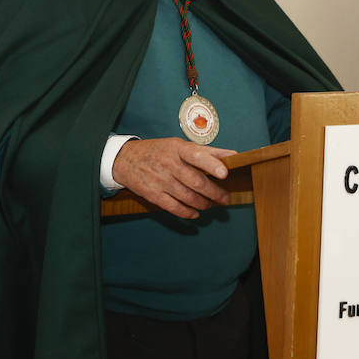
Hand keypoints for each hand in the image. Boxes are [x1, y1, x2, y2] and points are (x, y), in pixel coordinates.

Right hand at [112, 138, 236, 218]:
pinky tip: (196, 213)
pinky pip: (174, 207)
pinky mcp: (152, 194)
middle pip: (196, 182)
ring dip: (204, 203)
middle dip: (215, 193)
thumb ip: (208, 151)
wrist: (125, 159)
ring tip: (212, 204)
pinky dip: (188, 212)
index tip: (225, 173)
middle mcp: (169, 164)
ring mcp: (160, 180)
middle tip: (225, 198)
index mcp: (178, 149)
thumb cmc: (159, 151)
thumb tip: (233, 155)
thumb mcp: (180, 145)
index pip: (197, 155)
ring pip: (188, 197)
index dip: (212, 165)